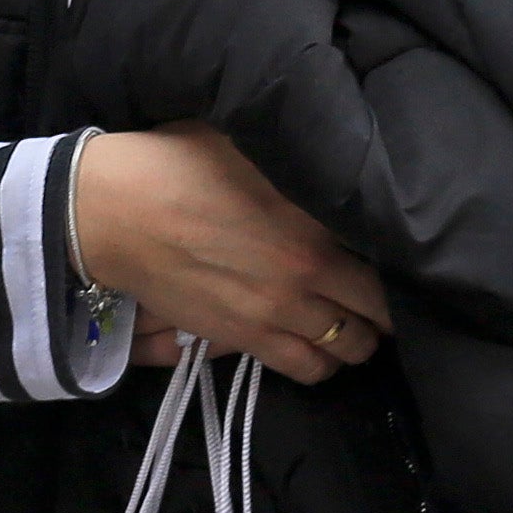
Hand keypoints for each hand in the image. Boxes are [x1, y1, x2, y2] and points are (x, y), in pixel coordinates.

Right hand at [69, 127, 391, 384]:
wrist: (111, 211)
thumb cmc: (175, 163)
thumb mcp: (248, 143)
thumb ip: (299, 161)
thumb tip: (335, 153)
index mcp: (315, 226)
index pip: (387, 266)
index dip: (401, 267)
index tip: (397, 261)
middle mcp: (306, 276)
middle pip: (377, 315)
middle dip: (384, 310)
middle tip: (378, 298)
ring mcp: (275, 313)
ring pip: (348, 349)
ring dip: (355, 340)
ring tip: (348, 325)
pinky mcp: (243, 338)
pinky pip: (306, 370)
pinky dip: (320, 363)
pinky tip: (314, 345)